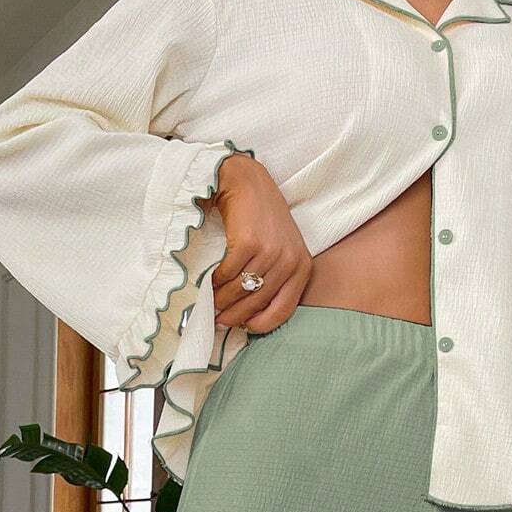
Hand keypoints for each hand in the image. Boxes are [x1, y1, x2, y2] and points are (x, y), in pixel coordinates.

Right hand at [208, 153, 312, 334]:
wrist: (248, 183)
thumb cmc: (263, 221)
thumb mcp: (281, 251)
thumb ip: (274, 280)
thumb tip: (249, 316)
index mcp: (302, 267)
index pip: (284, 310)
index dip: (261, 324)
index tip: (244, 328)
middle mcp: (290, 261)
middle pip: (258, 303)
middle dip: (235, 316)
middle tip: (218, 321)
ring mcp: (270, 252)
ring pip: (241, 291)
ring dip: (222, 301)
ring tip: (211, 306)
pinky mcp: (248, 244)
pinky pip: (228, 274)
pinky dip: (215, 282)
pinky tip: (209, 283)